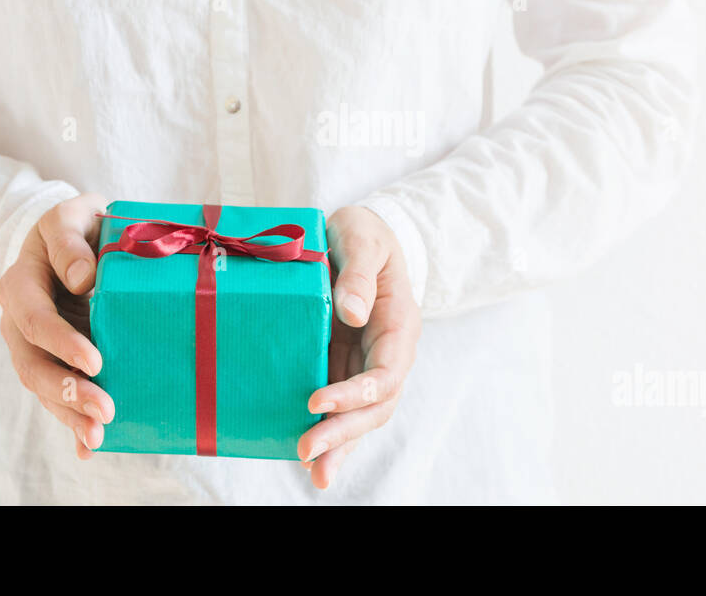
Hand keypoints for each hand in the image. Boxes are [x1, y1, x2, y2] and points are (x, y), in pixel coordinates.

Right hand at [0, 192, 114, 459]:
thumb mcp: (70, 217)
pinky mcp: (55, 362)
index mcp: (20, 286)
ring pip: (44, 387)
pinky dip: (71, 424)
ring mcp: (35, 348)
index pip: (35, 320)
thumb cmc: (78, 226)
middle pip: (33, 365)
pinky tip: (87, 449)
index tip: (95, 362)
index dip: (62, 343)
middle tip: (105, 410)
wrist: (77, 239)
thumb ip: (70, 241)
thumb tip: (81, 279)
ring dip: (70, 414)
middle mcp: (20, 323)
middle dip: (67, 391)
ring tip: (98, 436)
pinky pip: (58, 396)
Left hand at [300, 206, 421, 488]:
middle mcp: (386, 352)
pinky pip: (339, 404)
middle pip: (374, 406)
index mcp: (398, 325)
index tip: (316, 400)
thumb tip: (354, 313)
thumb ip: (361, 272)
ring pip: (359, 415)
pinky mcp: (342, 364)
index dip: (355, 392)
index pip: (384, 372)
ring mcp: (364, 362)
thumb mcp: (364, 239)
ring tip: (313, 473)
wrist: (359, 235)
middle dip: (344, 433)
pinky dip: (327, 429)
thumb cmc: (365, 233)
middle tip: (307, 452)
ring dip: (338, 444)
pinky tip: (307, 454)